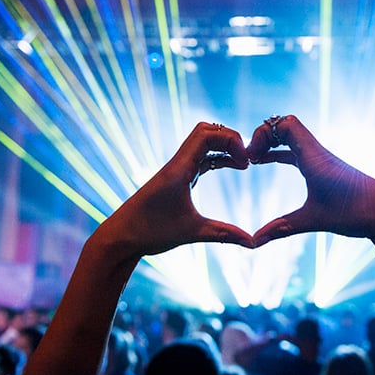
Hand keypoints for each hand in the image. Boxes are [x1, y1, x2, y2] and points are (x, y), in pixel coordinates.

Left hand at [92, 122, 254, 258]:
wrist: (121, 238)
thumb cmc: (150, 233)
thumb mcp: (192, 233)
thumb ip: (224, 235)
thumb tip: (253, 243)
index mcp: (179, 169)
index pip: (207, 135)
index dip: (231, 140)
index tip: (246, 163)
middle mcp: (177, 164)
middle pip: (206, 132)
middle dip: (230, 139)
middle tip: (247, 159)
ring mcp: (176, 170)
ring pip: (203, 143)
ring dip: (224, 147)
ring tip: (244, 164)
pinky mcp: (176, 178)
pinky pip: (201, 158)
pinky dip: (218, 158)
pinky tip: (232, 167)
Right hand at [247, 115, 374, 245]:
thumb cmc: (356, 214)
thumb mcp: (314, 221)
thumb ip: (281, 229)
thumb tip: (253, 243)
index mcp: (315, 158)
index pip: (285, 124)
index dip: (263, 134)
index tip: (251, 157)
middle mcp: (318, 153)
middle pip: (285, 125)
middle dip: (263, 135)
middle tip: (249, 157)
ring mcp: (322, 159)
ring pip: (292, 136)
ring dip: (271, 142)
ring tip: (253, 159)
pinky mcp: (325, 168)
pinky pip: (297, 151)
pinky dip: (280, 152)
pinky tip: (267, 162)